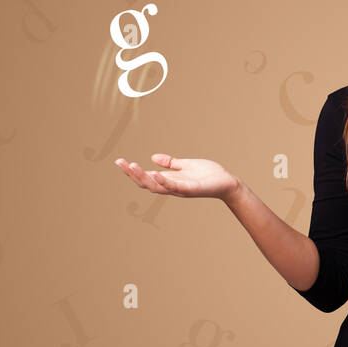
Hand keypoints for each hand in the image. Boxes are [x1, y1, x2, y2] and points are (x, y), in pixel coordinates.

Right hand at [113, 154, 239, 199]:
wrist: (227, 183)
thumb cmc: (209, 175)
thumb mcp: (186, 165)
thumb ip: (171, 163)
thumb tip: (153, 157)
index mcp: (169, 180)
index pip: (146, 177)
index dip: (132, 171)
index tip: (119, 161)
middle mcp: (172, 186)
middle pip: (146, 183)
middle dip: (132, 174)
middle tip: (120, 163)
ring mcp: (181, 189)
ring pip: (157, 186)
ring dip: (143, 177)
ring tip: (132, 166)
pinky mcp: (191, 189)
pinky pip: (175, 187)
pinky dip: (164, 182)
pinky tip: (156, 174)